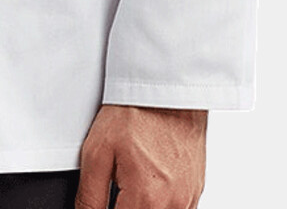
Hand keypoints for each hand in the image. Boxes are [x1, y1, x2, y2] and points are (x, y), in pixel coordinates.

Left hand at [76, 104, 206, 208]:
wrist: (165, 89)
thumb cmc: (134, 113)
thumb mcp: (97, 153)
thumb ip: (90, 196)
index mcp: (147, 198)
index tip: (105, 198)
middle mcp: (174, 205)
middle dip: (125, 205)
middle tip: (117, 185)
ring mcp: (189, 199)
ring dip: (142, 205)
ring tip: (131, 181)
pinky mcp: (196, 190)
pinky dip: (159, 202)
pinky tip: (147, 180)